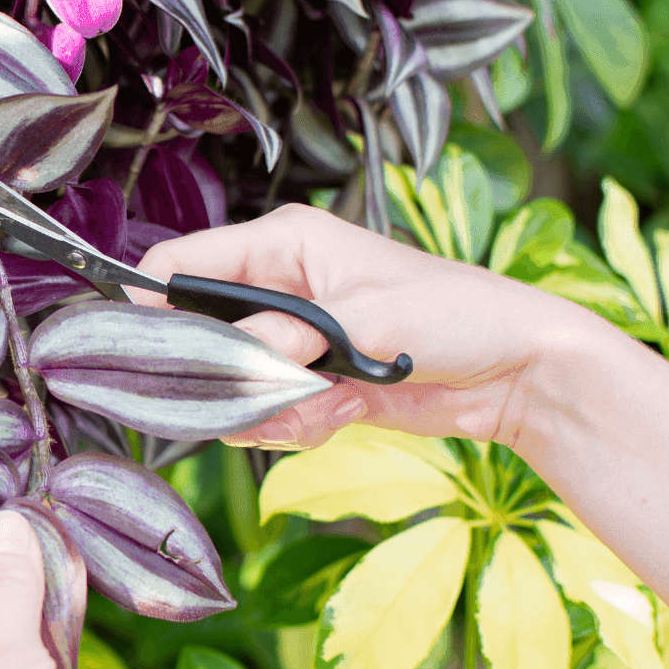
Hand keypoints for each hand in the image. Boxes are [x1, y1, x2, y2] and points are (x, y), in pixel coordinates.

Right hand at [133, 203, 607, 450]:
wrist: (517, 371)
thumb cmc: (454, 315)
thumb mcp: (366, 319)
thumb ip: (287, 338)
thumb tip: (229, 361)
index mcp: (283, 244)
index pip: (182, 263)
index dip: (153, 304)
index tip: (150, 355)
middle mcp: (278, 287)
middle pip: (199, 335)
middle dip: (227, 375)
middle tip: (266, 392)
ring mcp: (294, 338)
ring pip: (233, 385)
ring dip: (272, 406)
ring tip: (329, 402)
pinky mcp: (313, 382)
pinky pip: (270, 413)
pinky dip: (299, 424)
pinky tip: (344, 414)